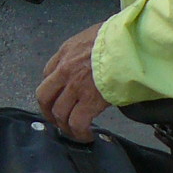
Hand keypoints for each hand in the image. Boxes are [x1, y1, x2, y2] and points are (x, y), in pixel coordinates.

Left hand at [36, 23, 111, 141]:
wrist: (128, 44)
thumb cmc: (117, 37)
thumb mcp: (92, 36)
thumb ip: (85, 51)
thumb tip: (92, 62)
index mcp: (65, 52)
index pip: (47, 73)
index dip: (52, 89)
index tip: (59, 97)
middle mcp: (64, 70)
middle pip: (44, 96)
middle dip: (48, 112)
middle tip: (57, 121)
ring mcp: (75, 87)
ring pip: (59, 113)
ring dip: (65, 127)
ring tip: (75, 132)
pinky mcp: (89, 102)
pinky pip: (77, 123)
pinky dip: (79, 133)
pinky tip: (87, 136)